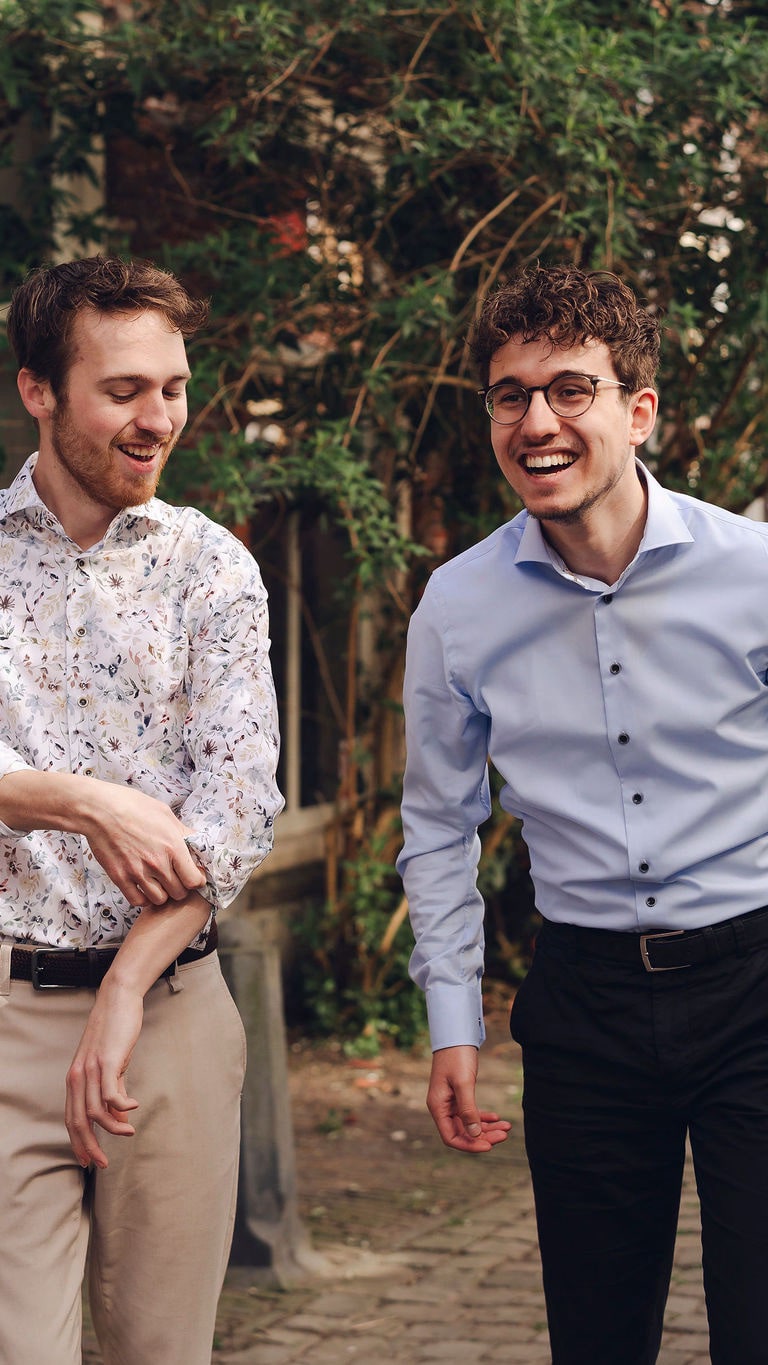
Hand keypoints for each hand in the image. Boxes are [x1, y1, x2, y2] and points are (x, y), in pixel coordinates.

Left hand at [65, 977, 142, 1168]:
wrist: (118, 999)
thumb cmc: (115, 1031)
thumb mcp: (112, 1065)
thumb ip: (114, 1092)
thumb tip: (120, 1120)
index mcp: (76, 1079)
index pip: (71, 1120)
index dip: (78, 1143)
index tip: (89, 1162)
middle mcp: (78, 1077)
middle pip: (78, 1122)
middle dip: (89, 1147)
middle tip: (103, 1164)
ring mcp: (90, 1069)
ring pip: (94, 1112)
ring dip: (113, 1129)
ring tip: (130, 1133)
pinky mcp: (106, 1061)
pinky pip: (110, 1094)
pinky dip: (122, 1107)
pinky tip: (135, 1106)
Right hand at [81, 781, 205, 907]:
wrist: (100, 810)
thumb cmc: (133, 806)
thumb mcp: (165, 814)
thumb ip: (183, 832)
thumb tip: (196, 842)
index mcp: (173, 846)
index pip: (194, 880)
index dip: (196, 880)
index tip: (192, 875)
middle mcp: (157, 863)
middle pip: (179, 893)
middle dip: (180, 887)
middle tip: (175, 878)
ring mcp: (138, 872)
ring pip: (160, 899)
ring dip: (162, 893)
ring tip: (159, 882)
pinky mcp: (120, 878)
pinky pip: (138, 901)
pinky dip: (143, 898)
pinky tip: (143, 886)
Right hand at [427, 1045, 510, 1153]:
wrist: (456, 1035)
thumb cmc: (456, 1056)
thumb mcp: (464, 1083)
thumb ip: (468, 1110)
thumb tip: (475, 1134)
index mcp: (438, 1107)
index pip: (451, 1137)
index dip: (470, 1145)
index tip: (489, 1146)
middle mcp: (442, 1107)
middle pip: (462, 1132)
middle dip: (484, 1136)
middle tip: (505, 1134)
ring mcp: (450, 1102)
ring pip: (469, 1124)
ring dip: (487, 1128)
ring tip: (506, 1127)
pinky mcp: (458, 1095)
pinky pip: (471, 1113)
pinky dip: (484, 1117)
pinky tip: (497, 1118)